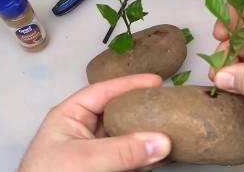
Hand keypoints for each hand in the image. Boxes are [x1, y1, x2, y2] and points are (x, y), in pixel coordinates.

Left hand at [18, 74, 170, 171]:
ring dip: (148, 132)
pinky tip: (164, 152)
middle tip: (166, 102)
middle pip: (119, 111)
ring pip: (127, 135)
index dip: (129, 83)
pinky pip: (131, 157)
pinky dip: (147, 155)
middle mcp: (87, 129)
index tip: (156, 81)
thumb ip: (122, 150)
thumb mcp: (84, 158)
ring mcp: (99, 149)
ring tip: (171, 125)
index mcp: (72, 115)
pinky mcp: (108, 167)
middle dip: (142, 107)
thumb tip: (164, 142)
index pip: (103, 92)